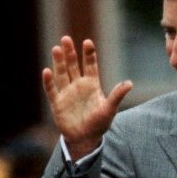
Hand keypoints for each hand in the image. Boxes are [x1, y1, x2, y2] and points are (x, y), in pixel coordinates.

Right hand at [42, 36, 131, 159]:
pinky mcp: (57, 102)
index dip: (89, 54)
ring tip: (56, 48)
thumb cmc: (99, 123)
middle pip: (73, 65)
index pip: (90, 65)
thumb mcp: (110, 109)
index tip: (88, 42)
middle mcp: (78, 85)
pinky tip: (47, 71)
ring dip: (59, 62)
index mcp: (92, 85)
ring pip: (62, 74)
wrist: (85, 138)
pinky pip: (52, 90)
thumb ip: (117, 95)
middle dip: (70, 53)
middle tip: (66, 39)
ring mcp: (67, 93)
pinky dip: (49, 81)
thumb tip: (129, 83)